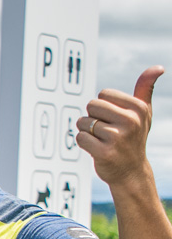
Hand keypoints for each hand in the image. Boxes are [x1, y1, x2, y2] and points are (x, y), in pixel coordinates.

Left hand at [80, 66, 163, 187]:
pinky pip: (80, 138)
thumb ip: (145, 89)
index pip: (103, 94)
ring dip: (88, 131)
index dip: (103, 107)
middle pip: (91, 105)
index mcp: (138, 108)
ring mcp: (118, 137)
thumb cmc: (134, 137)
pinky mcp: (105, 152)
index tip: (115, 119)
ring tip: (102, 141)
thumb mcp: (143, 113)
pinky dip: (84, 143)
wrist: (131, 171)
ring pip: (84, 122)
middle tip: (106, 131)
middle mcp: (130, 121)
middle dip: (93, 117)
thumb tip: (158, 67)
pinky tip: (97, 149)